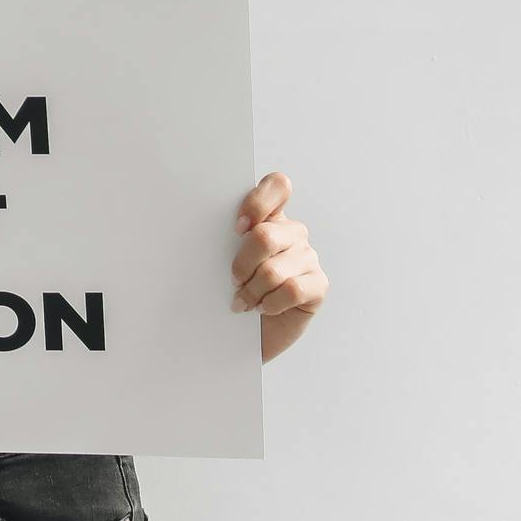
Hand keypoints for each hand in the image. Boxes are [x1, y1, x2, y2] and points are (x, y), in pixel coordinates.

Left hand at [230, 171, 327, 360]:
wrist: (246, 335)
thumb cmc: (233, 290)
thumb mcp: (224, 259)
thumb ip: (225, 237)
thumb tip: (201, 224)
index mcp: (271, 217)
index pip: (278, 185)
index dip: (256, 203)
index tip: (235, 229)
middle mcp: (293, 233)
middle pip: (265, 235)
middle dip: (242, 264)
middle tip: (233, 280)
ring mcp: (308, 258)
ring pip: (274, 269)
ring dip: (252, 291)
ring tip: (243, 302)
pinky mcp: (318, 285)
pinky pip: (292, 289)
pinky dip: (270, 303)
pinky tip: (264, 309)